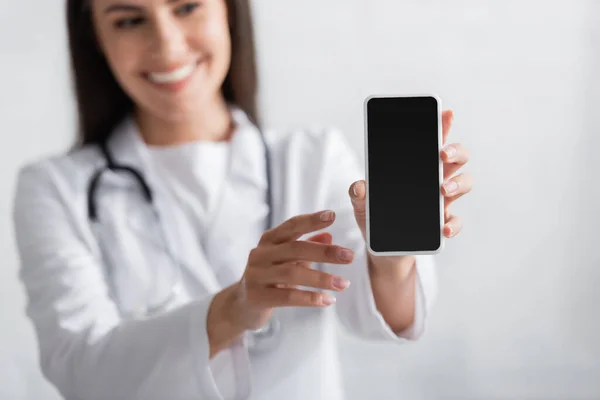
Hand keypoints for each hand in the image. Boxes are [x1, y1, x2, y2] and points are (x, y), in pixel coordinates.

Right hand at [230, 210, 353, 330]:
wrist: (241, 306)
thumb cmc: (268, 279)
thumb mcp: (286, 260)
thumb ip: (306, 247)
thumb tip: (329, 235)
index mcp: (268, 241)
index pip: (291, 226)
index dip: (311, 220)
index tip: (332, 216)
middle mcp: (260, 254)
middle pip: (295, 248)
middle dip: (324, 252)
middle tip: (349, 256)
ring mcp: (256, 275)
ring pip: (292, 273)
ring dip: (321, 278)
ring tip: (343, 284)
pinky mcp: (257, 296)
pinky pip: (287, 296)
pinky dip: (310, 298)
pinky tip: (327, 300)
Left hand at [349, 109, 471, 268]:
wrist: (382, 249)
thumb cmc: (375, 218)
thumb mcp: (361, 204)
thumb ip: (359, 194)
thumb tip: (359, 186)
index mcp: (416, 168)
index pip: (432, 141)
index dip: (442, 126)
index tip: (446, 113)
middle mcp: (434, 180)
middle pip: (456, 158)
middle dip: (454, 151)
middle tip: (441, 154)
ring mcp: (441, 202)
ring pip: (464, 183)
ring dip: (457, 183)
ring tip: (443, 189)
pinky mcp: (441, 225)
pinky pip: (455, 221)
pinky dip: (453, 224)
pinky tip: (443, 227)